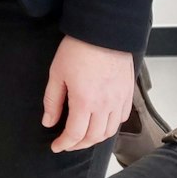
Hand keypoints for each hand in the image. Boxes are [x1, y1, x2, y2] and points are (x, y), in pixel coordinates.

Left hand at [42, 36, 134, 153]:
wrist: (103, 31)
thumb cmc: (78, 49)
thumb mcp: (57, 74)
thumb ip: (52, 101)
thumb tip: (48, 122)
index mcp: (84, 102)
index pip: (75, 134)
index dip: (64, 144)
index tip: (56, 146)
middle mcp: (105, 105)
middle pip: (93, 137)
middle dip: (78, 144)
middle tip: (67, 143)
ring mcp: (119, 100)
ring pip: (109, 131)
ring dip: (95, 138)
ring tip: (83, 135)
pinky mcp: (128, 93)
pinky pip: (122, 118)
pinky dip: (111, 126)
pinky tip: (101, 122)